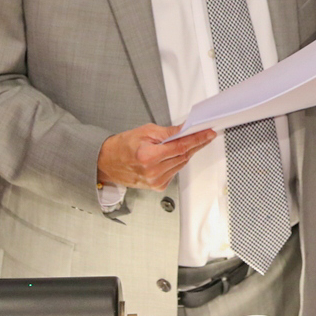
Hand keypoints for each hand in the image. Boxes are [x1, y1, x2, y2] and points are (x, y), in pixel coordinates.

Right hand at [97, 124, 215, 191]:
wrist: (107, 162)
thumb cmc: (122, 146)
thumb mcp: (145, 131)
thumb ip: (168, 132)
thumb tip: (186, 129)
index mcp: (148, 157)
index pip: (180, 147)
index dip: (197, 139)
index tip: (208, 133)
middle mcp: (152, 172)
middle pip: (184, 156)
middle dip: (196, 144)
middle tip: (206, 134)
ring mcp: (155, 181)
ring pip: (181, 164)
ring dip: (188, 152)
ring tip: (191, 141)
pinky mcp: (157, 186)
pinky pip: (175, 171)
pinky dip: (179, 161)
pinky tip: (177, 154)